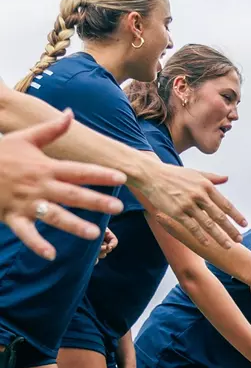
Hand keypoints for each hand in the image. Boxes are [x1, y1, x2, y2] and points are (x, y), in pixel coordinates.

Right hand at [0, 111, 125, 259]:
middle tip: (118, 208)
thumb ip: (52, 129)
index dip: (100, 174)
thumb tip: (71, 113)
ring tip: (94, 234)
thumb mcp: (26, 137)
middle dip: (96, 201)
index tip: (121, 177)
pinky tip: (51, 254)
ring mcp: (26, 202)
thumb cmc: (1, 152)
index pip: (78, 171)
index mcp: (46, 167)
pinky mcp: (12, 216)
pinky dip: (37, 244)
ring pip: (54, 215)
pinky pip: (26, 232)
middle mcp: (40, 185)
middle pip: (73, 194)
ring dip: (74, 225)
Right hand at [144, 161, 245, 248]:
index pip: (225, 204)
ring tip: (228, 246)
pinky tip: (207, 244)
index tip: (244, 224)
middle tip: (240, 239)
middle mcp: (199, 195)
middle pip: (219, 216)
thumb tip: (226, 178)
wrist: (152, 175)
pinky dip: (200, 236)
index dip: (236, 215)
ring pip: (207, 224)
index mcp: (206, 186)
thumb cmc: (174, 174)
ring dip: (219, 236)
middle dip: (231, 229)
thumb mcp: (195, 173)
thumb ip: (212, 178)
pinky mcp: (176, 212)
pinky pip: (191, 227)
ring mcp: (188, 204)